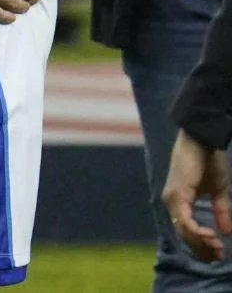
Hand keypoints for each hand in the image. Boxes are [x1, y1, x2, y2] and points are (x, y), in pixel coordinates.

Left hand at [163, 129, 231, 261]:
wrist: (203, 140)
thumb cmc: (209, 161)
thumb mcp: (218, 190)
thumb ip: (219, 210)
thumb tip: (225, 231)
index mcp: (179, 200)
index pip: (186, 231)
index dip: (202, 245)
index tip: (219, 253)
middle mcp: (171, 201)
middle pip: (184, 235)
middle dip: (203, 249)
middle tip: (219, 255)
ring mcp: (172, 197)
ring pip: (183, 231)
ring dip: (201, 243)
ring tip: (217, 247)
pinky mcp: (177, 194)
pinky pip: (184, 220)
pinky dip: (196, 232)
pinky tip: (210, 236)